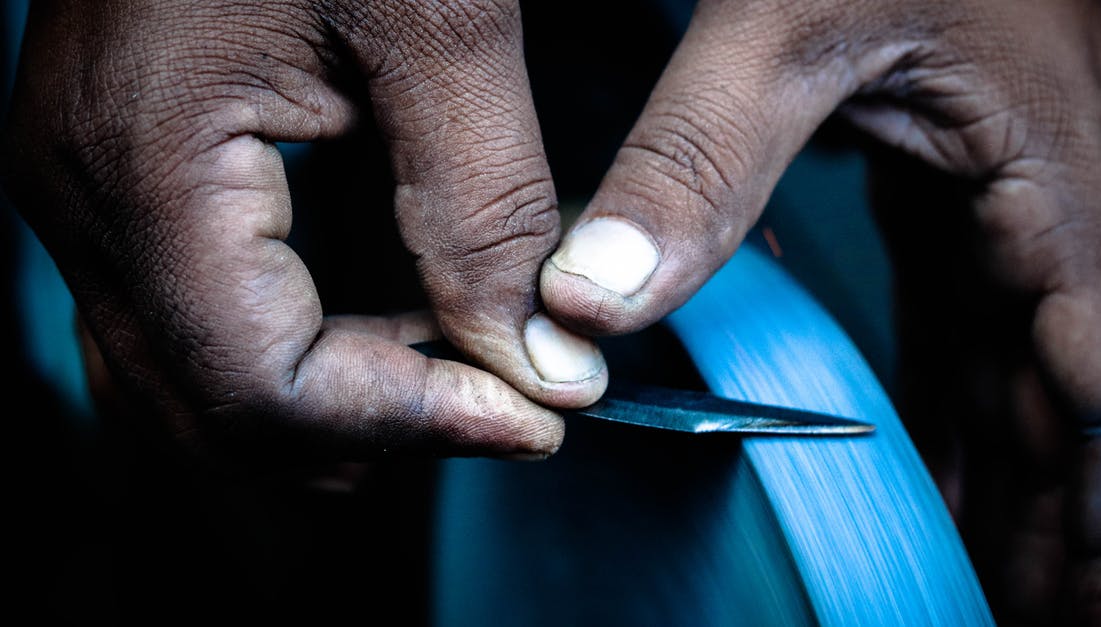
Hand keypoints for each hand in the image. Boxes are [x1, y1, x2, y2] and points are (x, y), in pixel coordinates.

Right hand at [1, 0, 608, 464]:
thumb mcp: (443, 21)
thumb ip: (487, 210)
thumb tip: (540, 369)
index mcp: (147, 164)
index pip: (261, 387)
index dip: (411, 424)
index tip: (539, 415)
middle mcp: (82, 199)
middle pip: (216, 413)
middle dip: (376, 428)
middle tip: (512, 396)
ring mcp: (87, 193)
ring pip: (193, 388)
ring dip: (337, 409)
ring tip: (465, 371)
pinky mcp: (124, 177)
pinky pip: (192, 324)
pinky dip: (301, 358)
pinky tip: (395, 330)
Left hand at [538, 1, 1100, 623]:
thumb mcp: (779, 19)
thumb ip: (695, 165)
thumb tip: (596, 311)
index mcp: (1049, 167)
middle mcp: (1049, 188)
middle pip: (1083, 398)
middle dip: (1066, 524)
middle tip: (1023, 623)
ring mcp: (1010, 182)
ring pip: (1028, 362)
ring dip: (1012, 472)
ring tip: (977, 570)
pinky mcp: (959, 168)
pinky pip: (975, 311)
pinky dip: (959, 397)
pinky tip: (934, 450)